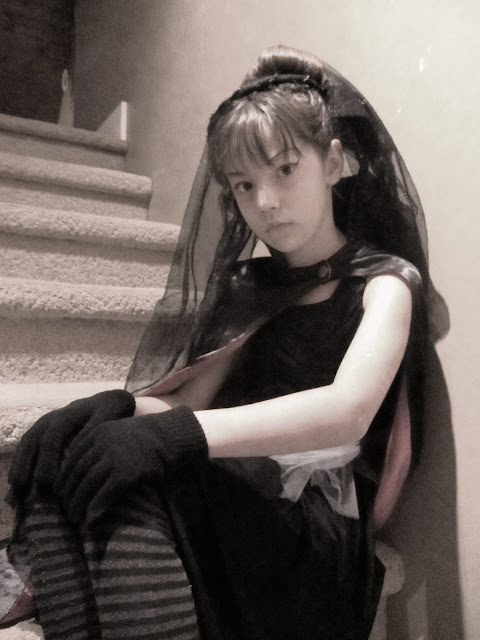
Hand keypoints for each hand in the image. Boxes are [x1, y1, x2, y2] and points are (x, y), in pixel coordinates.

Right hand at [8, 390, 135, 501]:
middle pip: (33, 440)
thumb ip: (92, 430)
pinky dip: (20, 465)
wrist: (106, 402)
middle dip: (25, 463)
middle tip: (23, 486)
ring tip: (15, 488)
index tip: (46, 480)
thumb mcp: (107, 416)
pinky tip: (17, 485)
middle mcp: (50, 420)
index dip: (47, 458)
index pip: (52, 437)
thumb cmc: (109, 411)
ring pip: (26, 444)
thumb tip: (74, 449)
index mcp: (67, 415)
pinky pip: (26, 449)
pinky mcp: (42, 435)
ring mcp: (43, 426)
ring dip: (19, 465)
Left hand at [54, 405, 207, 526]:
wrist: (172, 436)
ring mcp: (114, 457)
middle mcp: (102, 443)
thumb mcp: (120, 432)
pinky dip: (95, 508)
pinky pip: (105, 494)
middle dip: (68, 494)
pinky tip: (91, 520)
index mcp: (99, 432)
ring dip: (78, 505)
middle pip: (77, 472)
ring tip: (75, 519)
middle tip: (65, 511)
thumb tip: (84, 467)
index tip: (59, 493)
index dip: (63, 478)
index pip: (72, 458)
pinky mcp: (126, 473)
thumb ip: (101, 444)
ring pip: (87, 484)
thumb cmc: (148, 437)